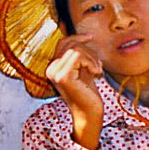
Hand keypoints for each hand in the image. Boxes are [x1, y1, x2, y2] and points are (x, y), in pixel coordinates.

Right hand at [46, 35, 103, 149]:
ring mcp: (55, 72)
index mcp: (53, 66)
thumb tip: (83, 36)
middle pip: (71, 44)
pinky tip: (96, 73)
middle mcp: (51, 68)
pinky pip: (79, 56)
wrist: (89, 113)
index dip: (78, 37)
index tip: (90, 37)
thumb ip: (79, 56)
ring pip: (76, 49)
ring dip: (92, 58)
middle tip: (98, 65)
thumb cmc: (88, 93)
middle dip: (89, 51)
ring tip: (97, 70)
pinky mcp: (63, 76)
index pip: (63, 42)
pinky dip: (91, 62)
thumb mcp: (83, 69)